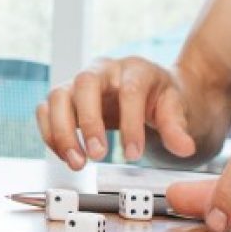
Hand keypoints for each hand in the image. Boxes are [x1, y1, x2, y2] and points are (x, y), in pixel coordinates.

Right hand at [37, 56, 199, 169]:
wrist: (148, 89)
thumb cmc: (160, 97)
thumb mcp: (176, 108)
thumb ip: (177, 127)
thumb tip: (184, 148)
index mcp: (135, 70)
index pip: (129, 91)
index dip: (130, 124)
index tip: (134, 155)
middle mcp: (103, 70)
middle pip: (85, 84)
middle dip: (89, 122)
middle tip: (97, 155)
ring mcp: (80, 82)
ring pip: (58, 96)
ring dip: (62, 131)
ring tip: (77, 162)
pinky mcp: (66, 97)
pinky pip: (46, 110)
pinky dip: (50, 134)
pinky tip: (66, 155)